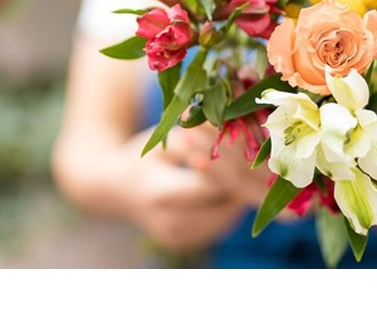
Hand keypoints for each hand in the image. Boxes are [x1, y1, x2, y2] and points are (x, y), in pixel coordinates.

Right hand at [111, 126, 252, 253]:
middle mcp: (169, 223)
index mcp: (160, 194)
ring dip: (239, 196)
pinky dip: (228, 207)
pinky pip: (217, 225)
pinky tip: (235, 187)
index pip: (210, 185)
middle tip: (260, 165)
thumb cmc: (143, 157)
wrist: (115, 190)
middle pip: (222, 205)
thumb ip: (195, 140)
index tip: (248, 151)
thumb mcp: (163, 142)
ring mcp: (177, 237)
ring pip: (225, 218)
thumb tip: (229, 132)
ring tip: (250, 174)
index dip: (231, 168)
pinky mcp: (183, 243)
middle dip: (242, 184)